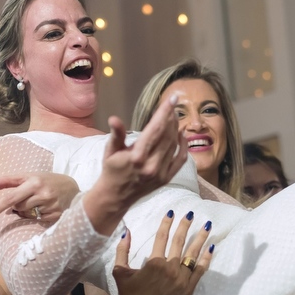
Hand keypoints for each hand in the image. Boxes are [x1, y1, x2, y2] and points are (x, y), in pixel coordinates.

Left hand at [0, 172, 79, 220]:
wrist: (72, 188)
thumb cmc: (46, 181)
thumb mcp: (28, 177)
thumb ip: (7, 181)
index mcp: (34, 182)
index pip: (12, 197)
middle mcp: (43, 193)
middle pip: (18, 207)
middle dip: (18, 205)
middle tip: (28, 197)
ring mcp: (50, 205)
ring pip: (26, 214)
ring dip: (26, 211)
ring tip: (37, 202)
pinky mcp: (55, 215)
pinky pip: (36, 220)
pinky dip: (36, 215)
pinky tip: (45, 208)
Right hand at [85, 96, 187, 233]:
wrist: (115, 196)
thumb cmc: (112, 170)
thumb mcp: (111, 150)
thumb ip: (116, 134)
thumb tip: (114, 119)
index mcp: (136, 156)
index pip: (155, 129)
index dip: (164, 112)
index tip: (172, 98)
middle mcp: (151, 165)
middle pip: (167, 135)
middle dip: (171, 118)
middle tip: (172, 106)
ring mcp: (160, 173)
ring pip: (173, 145)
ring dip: (176, 129)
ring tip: (174, 117)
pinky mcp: (166, 179)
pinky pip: (180, 160)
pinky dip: (183, 146)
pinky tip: (182, 134)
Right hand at [115, 210, 213, 294]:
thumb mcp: (120, 272)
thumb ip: (122, 250)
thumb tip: (126, 231)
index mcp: (154, 262)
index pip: (162, 237)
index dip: (167, 223)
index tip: (172, 212)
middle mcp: (170, 267)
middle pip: (179, 241)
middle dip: (186, 226)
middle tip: (191, 214)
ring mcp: (181, 278)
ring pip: (193, 254)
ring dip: (200, 238)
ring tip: (207, 226)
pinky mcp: (189, 288)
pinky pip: (200, 270)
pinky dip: (206, 259)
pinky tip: (211, 248)